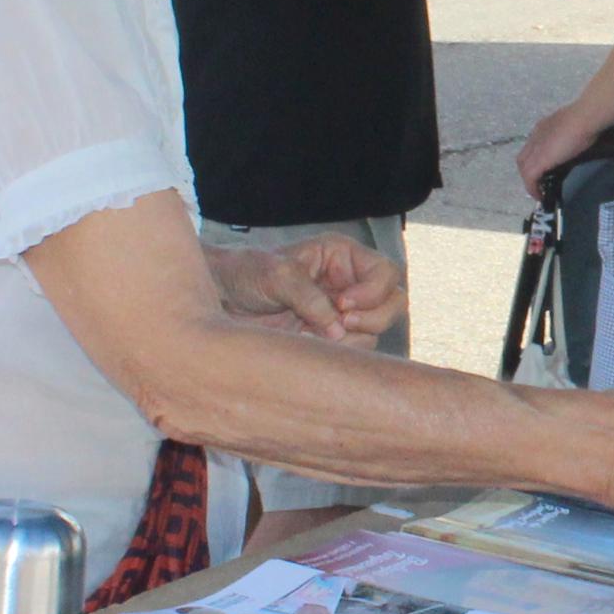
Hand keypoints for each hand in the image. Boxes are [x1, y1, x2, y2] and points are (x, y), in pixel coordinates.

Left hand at [210, 235, 403, 343]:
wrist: (220, 300)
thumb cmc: (246, 273)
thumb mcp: (277, 275)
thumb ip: (310, 297)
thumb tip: (338, 328)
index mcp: (341, 257)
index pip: (386, 273)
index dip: (374, 291)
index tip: (343, 304)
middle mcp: (349, 284)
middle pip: (393, 304)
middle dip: (372, 318)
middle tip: (341, 325)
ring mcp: (341, 314)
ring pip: (374, 333)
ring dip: (350, 340)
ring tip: (312, 336)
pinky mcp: (329, 339)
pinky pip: (352, 353)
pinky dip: (336, 355)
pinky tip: (307, 345)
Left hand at [517, 103, 605, 202]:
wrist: (584, 118)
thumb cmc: (585, 119)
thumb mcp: (574, 126)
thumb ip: (570, 134)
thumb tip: (578, 141)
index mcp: (542, 127)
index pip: (532, 145)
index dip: (535, 158)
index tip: (544, 168)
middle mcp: (535, 136)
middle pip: (524, 158)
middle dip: (528, 171)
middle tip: (540, 182)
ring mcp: (535, 149)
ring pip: (523, 168)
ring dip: (529, 181)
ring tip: (539, 191)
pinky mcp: (539, 161)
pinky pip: (529, 178)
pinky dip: (532, 188)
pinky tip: (540, 196)